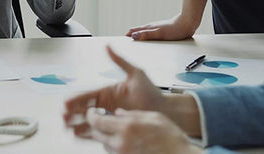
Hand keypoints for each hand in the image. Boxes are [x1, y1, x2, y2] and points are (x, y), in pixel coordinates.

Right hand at [63, 47, 165, 136]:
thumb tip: (108, 46)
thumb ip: (119, 61)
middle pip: (84, 109)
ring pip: (89, 121)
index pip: (87, 95)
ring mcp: (110, 116)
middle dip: (72, 113)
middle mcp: (106, 104)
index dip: (76, 99)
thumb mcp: (135, 73)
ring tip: (68, 128)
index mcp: (108, 91)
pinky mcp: (115, 127)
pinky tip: (80, 135)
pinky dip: (88, 133)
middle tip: (64, 117)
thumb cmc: (153, 92)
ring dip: (77, 124)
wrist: (165, 110)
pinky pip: (98, 130)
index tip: (66, 103)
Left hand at [86, 109, 202, 153]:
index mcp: (128, 128)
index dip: (91, 116)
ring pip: (105, 145)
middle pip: (97, 135)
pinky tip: (128, 143)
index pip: (97, 121)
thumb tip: (118, 113)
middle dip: (97, 127)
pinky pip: (114, 153)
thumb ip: (132, 114)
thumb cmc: (171, 138)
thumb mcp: (154, 117)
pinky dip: (116, 147)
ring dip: (107, 138)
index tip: (92, 112)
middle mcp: (122, 143)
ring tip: (120, 132)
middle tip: (103, 121)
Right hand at [127, 0, 205, 40]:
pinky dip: (145, 39)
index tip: (120, 43)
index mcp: (148, 27)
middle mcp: (150, 28)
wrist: (187, 24)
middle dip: (129, 38)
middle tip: (125, 46)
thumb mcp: (159, 34)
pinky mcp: (161, 32)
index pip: (132, 31)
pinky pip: (150, 36)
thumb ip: (146, 35)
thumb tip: (133, 36)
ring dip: (137, 38)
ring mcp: (155, 29)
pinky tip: (148, 44)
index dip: (125, 36)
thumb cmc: (174, 30)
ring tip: (134, 46)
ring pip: (143, 34)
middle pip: (136, 32)